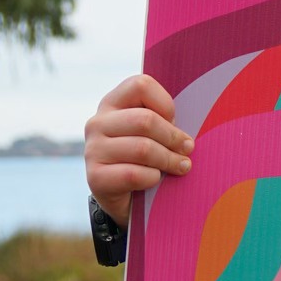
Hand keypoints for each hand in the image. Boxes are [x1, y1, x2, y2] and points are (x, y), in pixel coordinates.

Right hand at [84, 74, 192, 224]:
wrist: (123, 195)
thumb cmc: (146, 156)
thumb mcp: (154, 132)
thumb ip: (165, 120)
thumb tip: (188, 132)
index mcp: (113, 102)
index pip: (141, 85)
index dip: (165, 103)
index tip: (174, 120)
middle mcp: (97, 122)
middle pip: (145, 120)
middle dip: (173, 137)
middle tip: (188, 149)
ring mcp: (92, 150)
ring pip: (142, 148)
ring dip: (169, 159)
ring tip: (183, 166)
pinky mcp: (94, 177)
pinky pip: (134, 174)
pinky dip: (152, 177)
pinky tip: (156, 179)